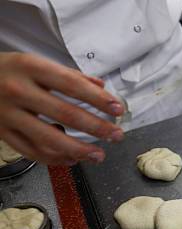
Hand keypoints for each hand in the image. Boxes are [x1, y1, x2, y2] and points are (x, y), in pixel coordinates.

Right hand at [0, 52, 124, 164]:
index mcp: (30, 67)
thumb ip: (69, 76)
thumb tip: (101, 87)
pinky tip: (73, 159)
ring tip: (99, 155)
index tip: (117, 109)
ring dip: (79, 150)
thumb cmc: (8, 71)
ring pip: (49, 139)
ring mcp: (8, 114)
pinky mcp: (2, 133)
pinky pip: (32, 152)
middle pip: (65, 114)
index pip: (71, 85)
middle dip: (97, 127)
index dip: (98, 99)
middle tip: (116, 135)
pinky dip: (55, 159)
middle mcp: (18, 91)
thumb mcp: (35, 64)